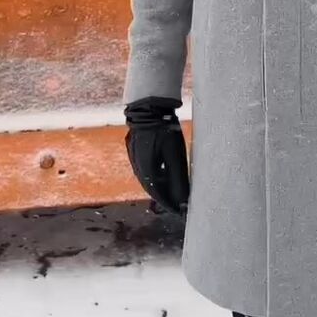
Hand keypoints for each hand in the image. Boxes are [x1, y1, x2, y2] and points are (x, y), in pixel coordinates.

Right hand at [124, 96, 189, 214]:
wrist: (149, 105)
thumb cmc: (164, 129)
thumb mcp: (175, 155)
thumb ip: (178, 178)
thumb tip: (183, 200)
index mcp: (145, 169)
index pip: (158, 193)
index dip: (169, 203)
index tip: (179, 211)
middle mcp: (136, 165)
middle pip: (150, 186)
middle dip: (163, 196)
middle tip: (176, 203)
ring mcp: (133, 154)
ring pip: (146, 176)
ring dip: (158, 184)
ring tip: (171, 189)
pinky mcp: (134, 146)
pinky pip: (144, 166)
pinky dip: (153, 173)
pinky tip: (162, 170)